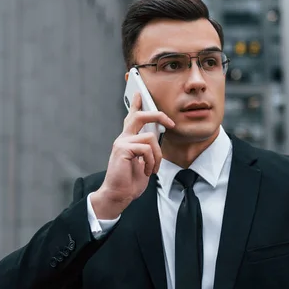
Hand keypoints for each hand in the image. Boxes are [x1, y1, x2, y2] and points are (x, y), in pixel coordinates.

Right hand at [90, 92, 174, 218]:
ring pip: (150, 138)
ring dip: (157, 156)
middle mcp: (123, 138)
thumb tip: (156, 138)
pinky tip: (146, 171)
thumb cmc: (130, 181)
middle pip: (139, 116)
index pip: (131, 118)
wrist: (118, 195)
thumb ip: (147, 149)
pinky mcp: (123, 149)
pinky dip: (151, 162)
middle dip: (157, 115)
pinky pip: (146, 149)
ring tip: (151, 168)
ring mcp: (122, 143)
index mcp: (127, 140)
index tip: (140, 93)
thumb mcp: (143, 162)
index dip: (136, 105)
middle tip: (170, 122)